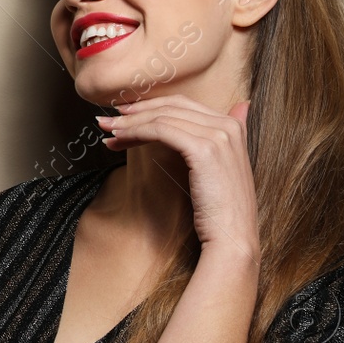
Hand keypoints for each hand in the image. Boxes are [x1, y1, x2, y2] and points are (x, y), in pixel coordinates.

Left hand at [96, 96, 258, 258]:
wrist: (232, 237)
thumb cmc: (219, 211)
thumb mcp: (218, 169)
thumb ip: (218, 140)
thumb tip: (236, 108)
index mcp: (232, 127)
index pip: (183, 105)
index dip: (150, 107)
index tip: (124, 115)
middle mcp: (228, 126)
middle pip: (171, 106)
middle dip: (135, 111)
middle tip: (108, 120)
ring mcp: (218, 136)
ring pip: (162, 118)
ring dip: (129, 123)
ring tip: (107, 132)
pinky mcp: (204, 149)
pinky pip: (161, 130)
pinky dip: (136, 132)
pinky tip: (119, 139)